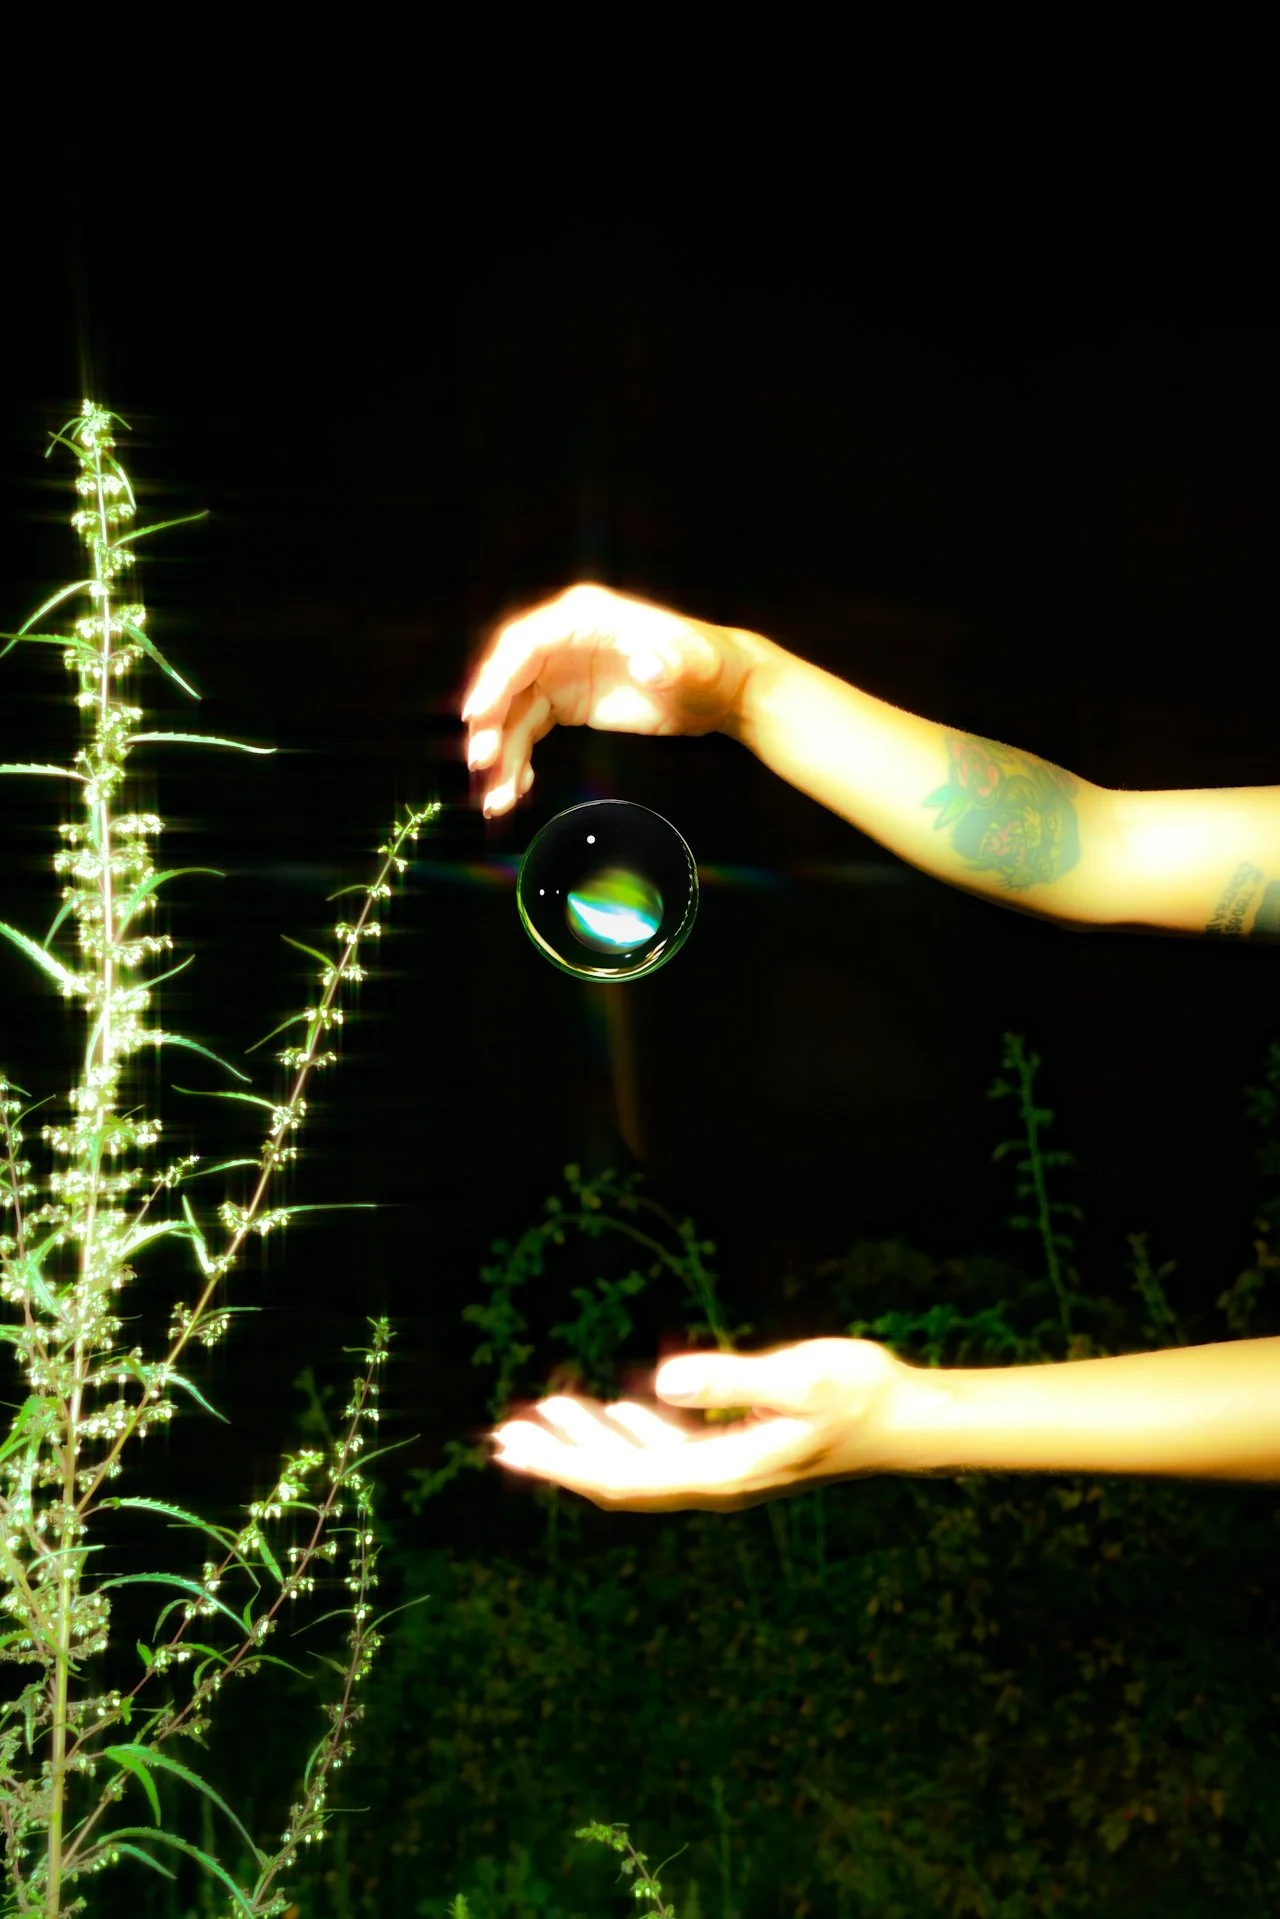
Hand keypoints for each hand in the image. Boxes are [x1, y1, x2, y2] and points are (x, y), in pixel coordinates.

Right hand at [462, 582, 756, 815]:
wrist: (721, 688)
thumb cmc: (711, 665)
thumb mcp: (700, 663)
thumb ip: (675, 662)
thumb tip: (649, 666)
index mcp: (585, 617)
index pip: (525, 643)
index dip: (496, 677)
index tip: (478, 716)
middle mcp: (562, 640)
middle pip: (508, 679)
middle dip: (490, 722)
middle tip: (481, 763)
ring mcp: (559, 672)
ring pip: (512, 713)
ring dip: (500, 755)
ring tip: (497, 799)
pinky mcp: (565, 703)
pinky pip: (527, 730)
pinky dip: (517, 760)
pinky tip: (516, 790)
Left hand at [490, 1337, 917, 1511]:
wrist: (906, 1419)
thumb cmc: (859, 1392)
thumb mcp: (798, 1376)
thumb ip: (731, 1378)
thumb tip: (663, 1381)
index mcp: (721, 1472)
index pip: (623, 1476)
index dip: (564, 1463)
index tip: (515, 1443)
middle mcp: (716, 1480)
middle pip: (618, 1479)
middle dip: (560, 1458)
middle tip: (502, 1435)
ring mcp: (727, 1469)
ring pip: (639, 1466)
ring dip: (589, 1443)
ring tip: (543, 1415)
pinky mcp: (738, 1452)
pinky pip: (668, 1453)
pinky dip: (631, 1433)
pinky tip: (616, 1410)